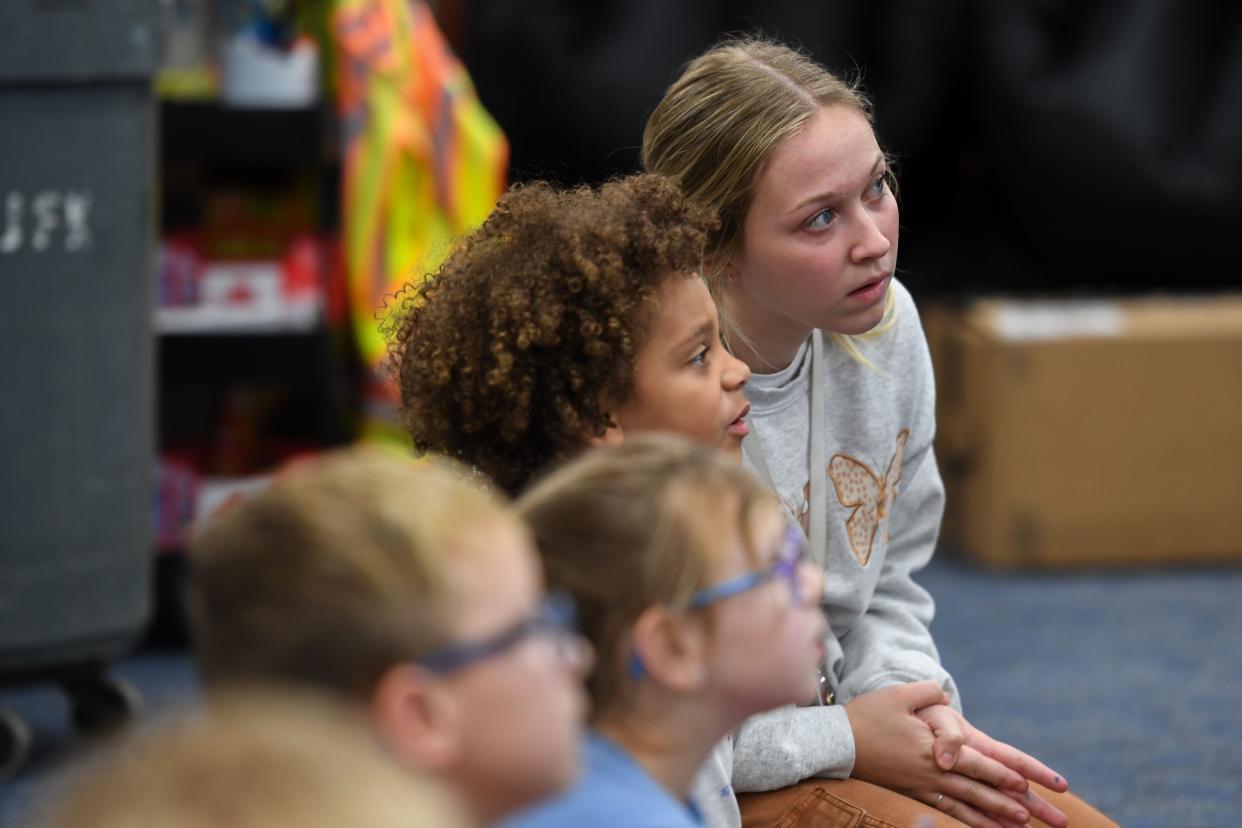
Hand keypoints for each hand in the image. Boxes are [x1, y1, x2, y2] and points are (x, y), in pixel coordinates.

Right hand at [844, 683, 1032, 827]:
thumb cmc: (867, 716)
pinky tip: (976, 827)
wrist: (836, 743)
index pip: (975, 763)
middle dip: (1006, 804)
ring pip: (962, 807)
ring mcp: (920, 788)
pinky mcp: (909, 795)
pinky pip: (943, 813)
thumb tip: (946, 696)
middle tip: (1032, 817)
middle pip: (975, 791)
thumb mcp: (899, 695)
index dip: (1001, 774)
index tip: (1024, 785)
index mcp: (933, 749)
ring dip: (990, 818)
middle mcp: (931, 774)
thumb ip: (928, 692)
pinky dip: (963, 822)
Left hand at [917, 703, 1069, 827]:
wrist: (899, 717)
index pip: (1011, 758)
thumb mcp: (933, 713)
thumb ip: (946, 734)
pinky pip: (969, 808)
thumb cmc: (920, 712)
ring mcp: (964, 777)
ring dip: (1014, 816)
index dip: (1035, 771)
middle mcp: (975, 762)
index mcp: (976, 742)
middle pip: (1012, 786)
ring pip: (995, 800)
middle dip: (1037, 804)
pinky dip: (985, 821)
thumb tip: (946, 760)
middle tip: (1062, 823)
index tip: (1061, 785)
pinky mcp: (948, 788)